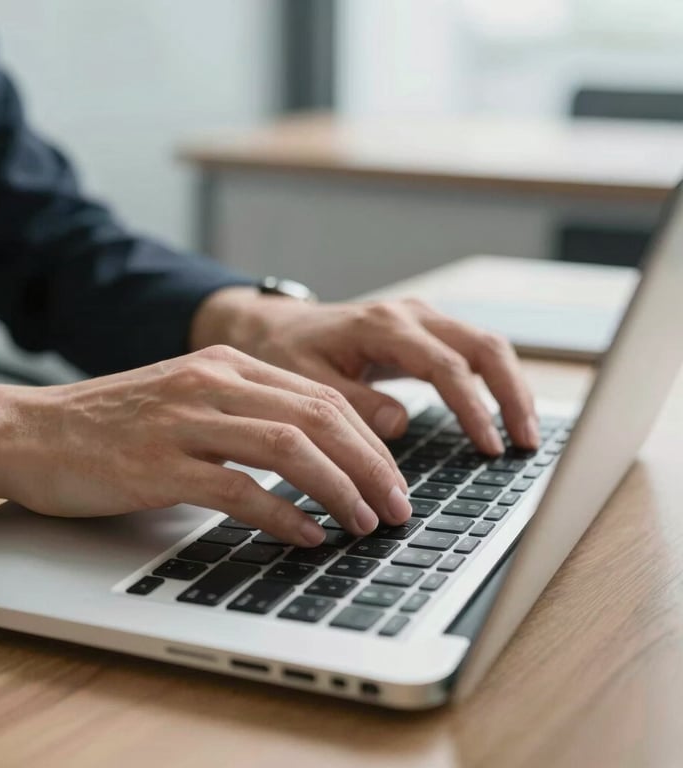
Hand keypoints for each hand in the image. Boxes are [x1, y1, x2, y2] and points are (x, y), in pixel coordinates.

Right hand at [0, 347, 411, 545]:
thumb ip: (247, 417)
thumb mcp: (189, 401)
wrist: (29, 429)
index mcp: (229, 366)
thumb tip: (315, 460)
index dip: (369, 441)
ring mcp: (185, 421)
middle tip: (397, 506)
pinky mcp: (158, 464)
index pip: (322, 398)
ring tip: (366, 522)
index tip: (392, 478)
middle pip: (319, 418)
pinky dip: (281, 515)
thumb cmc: (113, 423)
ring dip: (339, 489)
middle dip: (371, 466)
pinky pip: (238, 488)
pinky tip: (306, 536)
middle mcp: (213, 384)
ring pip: (289, 448)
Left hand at [191, 288, 538, 454]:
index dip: (474, 408)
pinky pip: (471, 350)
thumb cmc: (287, 353)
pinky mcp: (423, 330)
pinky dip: (493, 380)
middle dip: (512, 394)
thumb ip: (354, 402)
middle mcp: (410, 315)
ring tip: (524, 433)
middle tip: (526, 442)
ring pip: (486, 345)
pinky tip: (500, 411)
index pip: (447, 367)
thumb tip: (400, 424)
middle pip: (484, 347)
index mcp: (384, 327)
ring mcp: (421, 319)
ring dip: (511, 387)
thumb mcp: (308, 382)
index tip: (490, 447)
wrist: (277, 327)